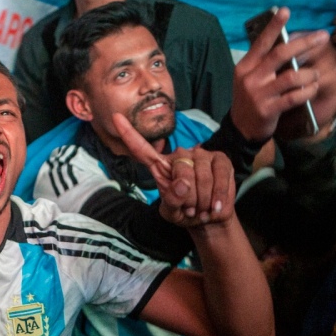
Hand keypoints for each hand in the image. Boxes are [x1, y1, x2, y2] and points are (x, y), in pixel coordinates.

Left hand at [113, 113, 233, 227]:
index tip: (115, 117)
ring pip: (201, 176)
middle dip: (188, 198)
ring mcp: (201, 154)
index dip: (128, 134)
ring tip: (201, 209)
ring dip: (203, 201)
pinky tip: (215, 207)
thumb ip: (172, 200)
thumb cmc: (186, 212)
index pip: (141, 149)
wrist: (209, 218)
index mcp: (160, 166)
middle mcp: (179, 155)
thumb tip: (183, 184)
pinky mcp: (220, 159)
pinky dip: (219, 197)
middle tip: (190, 209)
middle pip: (181, 170)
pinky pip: (220, 177)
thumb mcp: (172, 212)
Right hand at [231, 7, 327, 140]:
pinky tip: (312, 88)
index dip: (274, 27)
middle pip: (280, 54)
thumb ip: (264, 63)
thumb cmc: (250, 98)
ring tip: (315, 74)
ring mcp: (258, 94)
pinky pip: (294, 97)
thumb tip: (288, 44)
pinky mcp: (268, 109)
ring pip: (292, 77)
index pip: (261, 43)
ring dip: (310, 73)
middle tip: (322, 36)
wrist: (241, 128)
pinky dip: (308, 91)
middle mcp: (250, 78)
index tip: (285, 10)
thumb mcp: (249, 78)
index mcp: (245, 66)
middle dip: (304, 43)